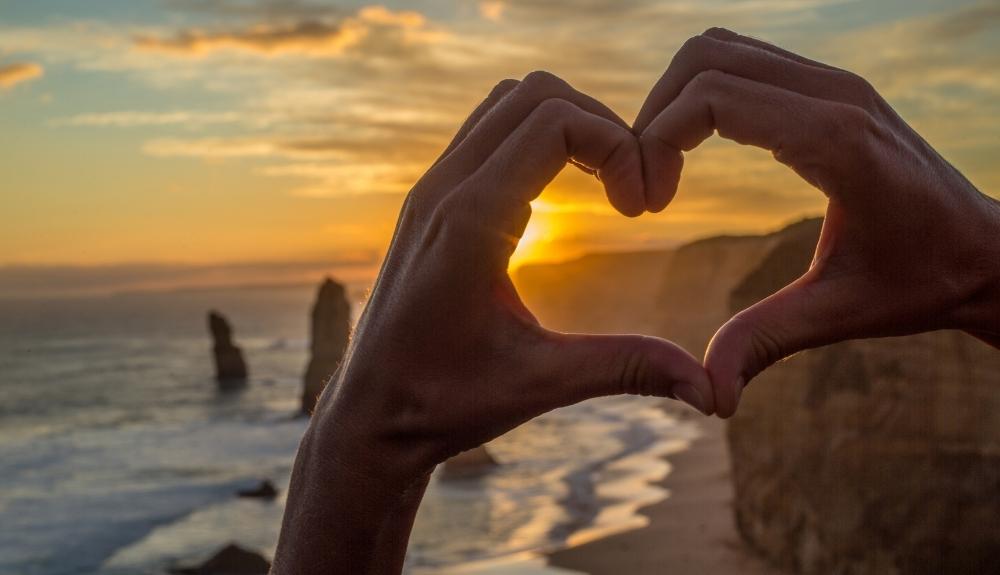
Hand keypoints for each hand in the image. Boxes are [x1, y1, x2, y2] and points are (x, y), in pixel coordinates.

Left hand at [273, 72, 712, 573]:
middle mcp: (443, 190)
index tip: (642, 206)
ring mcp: (431, 190)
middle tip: (632, 191)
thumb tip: (708, 389)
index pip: (555, 122)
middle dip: (601, 125)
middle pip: (536, 95)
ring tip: (605, 183)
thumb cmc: (444, 403)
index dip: (618, 145)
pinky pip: (487, 131)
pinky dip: (536, 137)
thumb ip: (625, 369)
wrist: (369, 413)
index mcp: (469, 223)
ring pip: (508, 103)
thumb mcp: (540, 384)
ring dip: (567, 124)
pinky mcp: (430, 200)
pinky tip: (563, 192)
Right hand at [634, 28, 999, 417]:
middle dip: (655, 116)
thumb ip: (765, 342)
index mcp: (835, 141)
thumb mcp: (837, 314)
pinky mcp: (830, 87)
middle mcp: (835, 93)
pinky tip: (697, 151)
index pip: (713, 96)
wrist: (988, 252)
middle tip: (646, 186)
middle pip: (705, 58)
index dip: (657, 141)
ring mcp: (835, 82)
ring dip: (676, 101)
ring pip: (720, 49)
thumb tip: (709, 397)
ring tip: (662, 167)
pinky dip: (704, 94)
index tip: (647, 204)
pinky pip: (745, 61)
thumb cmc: (920, 283)